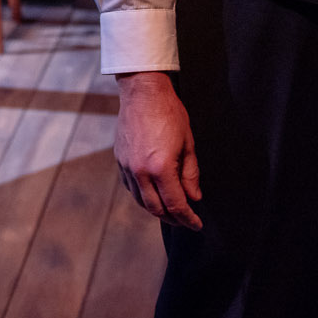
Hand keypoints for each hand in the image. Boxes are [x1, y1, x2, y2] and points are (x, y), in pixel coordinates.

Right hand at [114, 71, 202, 228]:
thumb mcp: (188, 143)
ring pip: (141, 201)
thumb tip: (194, 197)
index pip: (176, 204)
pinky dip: (143, 196)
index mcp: (161, 168)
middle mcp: (141, 172)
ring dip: (157, 210)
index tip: (197, 225)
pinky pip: (131, 187)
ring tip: (171, 211)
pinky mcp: (120, 160)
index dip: (188, 218)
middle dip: (173, 219)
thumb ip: (190, 174)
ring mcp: (128, 167)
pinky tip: (153, 194)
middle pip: (156, 208)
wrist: (143, 93)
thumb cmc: (169, 114)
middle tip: (186, 220)